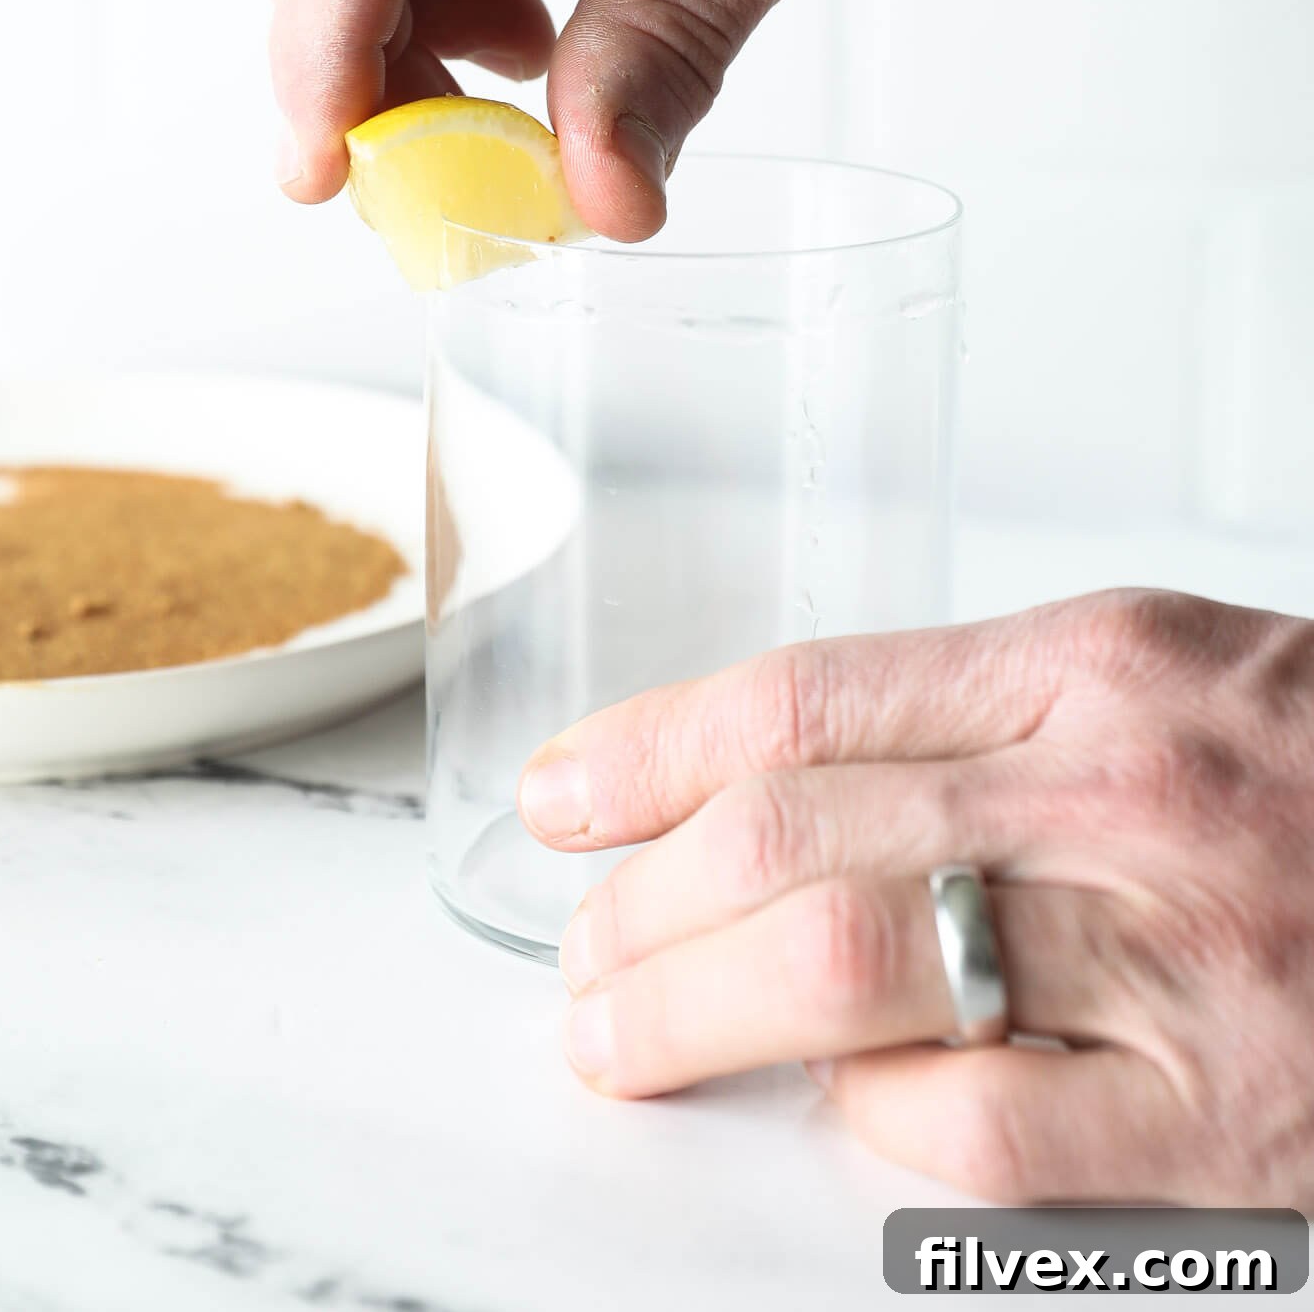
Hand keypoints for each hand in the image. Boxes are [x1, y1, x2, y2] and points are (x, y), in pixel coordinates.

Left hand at [517, 589, 1313, 1204]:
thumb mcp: (1156, 672)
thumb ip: (976, 719)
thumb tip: (772, 792)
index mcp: (1094, 664)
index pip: (804, 700)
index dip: (650, 751)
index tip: (568, 798)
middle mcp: (1120, 793)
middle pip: (790, 838)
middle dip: (640, 903)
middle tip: (580, 948)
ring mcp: (1171, 958)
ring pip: (848, 972)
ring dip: (694, 1008)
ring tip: (624, 1029)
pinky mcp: (1221, 1117)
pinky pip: (978, 1126)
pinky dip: (871, 1116)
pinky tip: (835, 1103)